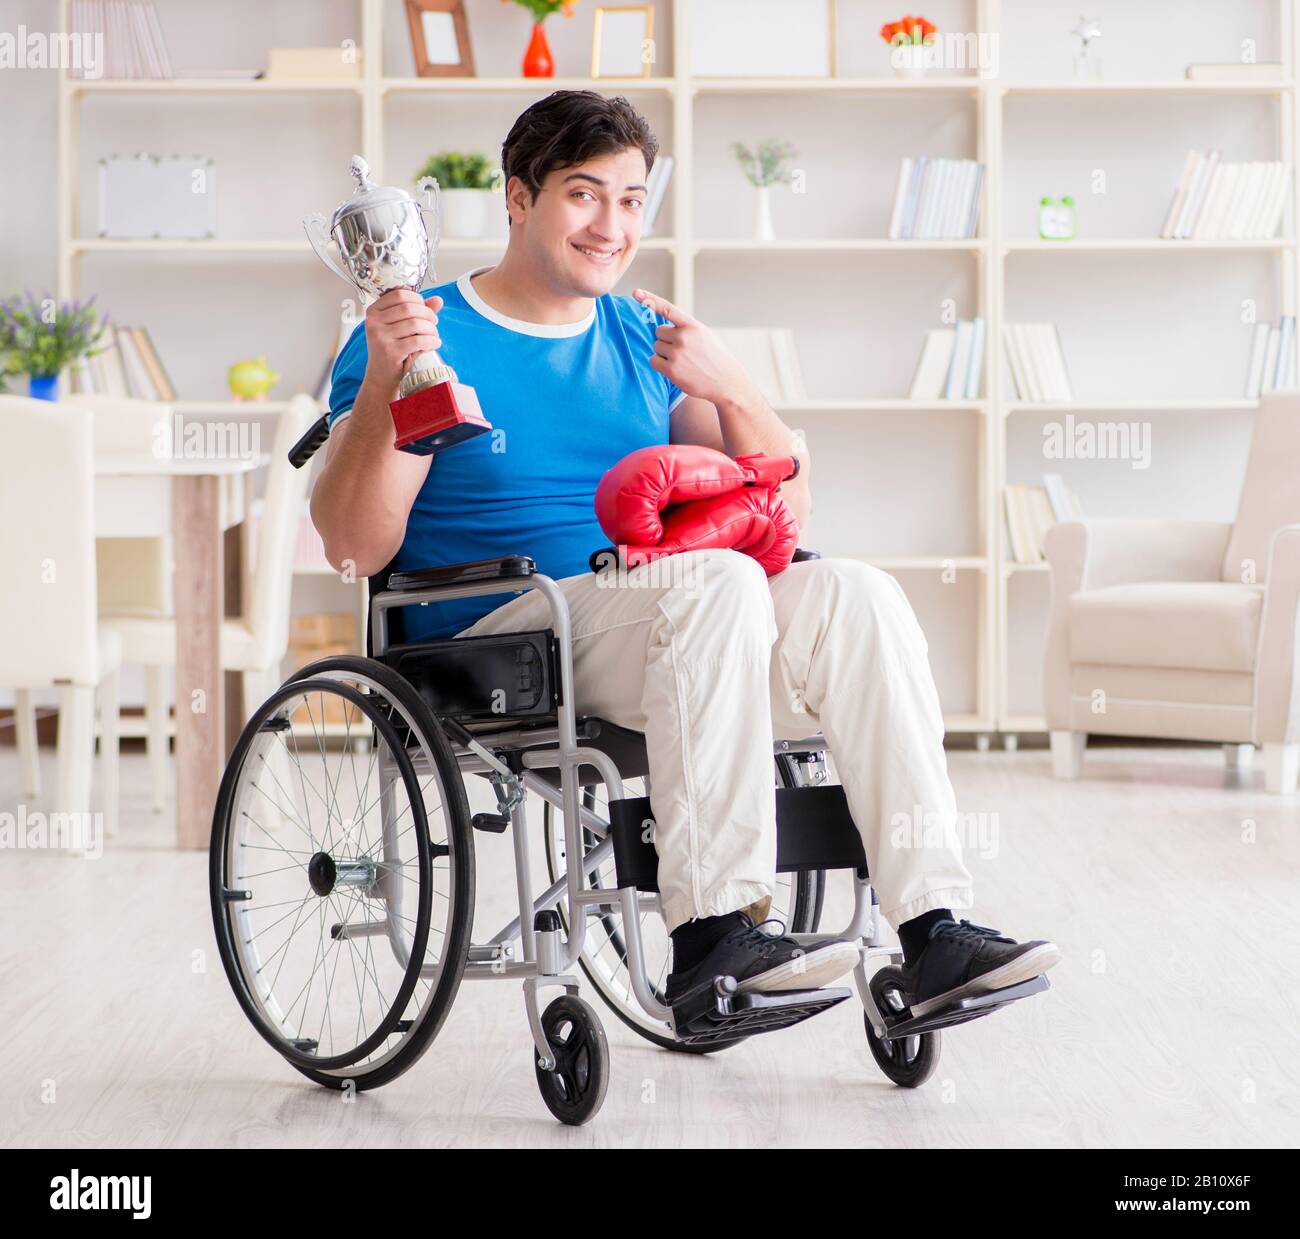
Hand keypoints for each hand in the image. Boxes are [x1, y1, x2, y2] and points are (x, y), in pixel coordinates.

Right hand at [362, 289, 442, 396]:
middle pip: (409, 308)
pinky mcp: (390, 351)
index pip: (399, 294)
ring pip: (415, 324)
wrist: (382, 376)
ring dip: (431, 329)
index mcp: (374, 311)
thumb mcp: (402, 327)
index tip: (425, 309)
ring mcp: (380, 337)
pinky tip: (434, 344)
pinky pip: (417, 340)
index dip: (417, 299)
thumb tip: (438, 300)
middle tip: (434, 324)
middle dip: (428, 315)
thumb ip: (418, 312)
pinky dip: (431, 341)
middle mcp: (373, 322)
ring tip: (434, 336)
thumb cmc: (392, 350)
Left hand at [633, 287, 757, 407]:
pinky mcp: (671, 369)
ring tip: (683, 362)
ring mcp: (677, 353)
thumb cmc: (715, 358)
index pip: (668, 309)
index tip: (636, 292)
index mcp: (693, 326)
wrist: (726, 382)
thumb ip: (687, 328)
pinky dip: (660, 365)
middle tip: (682, 351)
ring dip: (664, 354)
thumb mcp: (705, 335)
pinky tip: (676, 369)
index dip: (650, 300)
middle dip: (666, 341)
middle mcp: (684, 337)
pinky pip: (653, 361)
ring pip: (656, 347)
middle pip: (658, 332)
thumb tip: (665, 326)